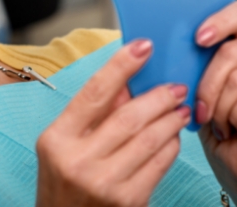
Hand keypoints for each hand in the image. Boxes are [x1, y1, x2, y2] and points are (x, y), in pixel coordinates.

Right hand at [36, 40, 190, 206]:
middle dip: (158, 96)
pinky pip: (159, 163)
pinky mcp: (129, 201)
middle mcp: (78, 160)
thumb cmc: (64, 185)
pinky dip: (171, 145)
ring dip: (170, 119)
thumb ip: (93, 113)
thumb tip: (127, 81)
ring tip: (180, 108)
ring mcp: (105, 183)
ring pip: (150, 139)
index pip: (94, 92)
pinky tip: (173, 135)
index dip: (121, 65)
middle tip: (175, 86)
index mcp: (57, 139)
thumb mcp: (64, 145)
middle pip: (129, 116)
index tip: (143, 46)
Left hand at [194, 1, 236, 206]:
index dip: (221, 21)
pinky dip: (235, 119)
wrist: (235, 163)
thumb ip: (192, 61)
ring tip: (223, 122)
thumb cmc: (213, 122)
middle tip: (201, 109)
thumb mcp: (195, 85)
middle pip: (231, 51)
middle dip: (206, 85)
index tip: (199, 39)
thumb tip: (166, 45)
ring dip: (220, 108)